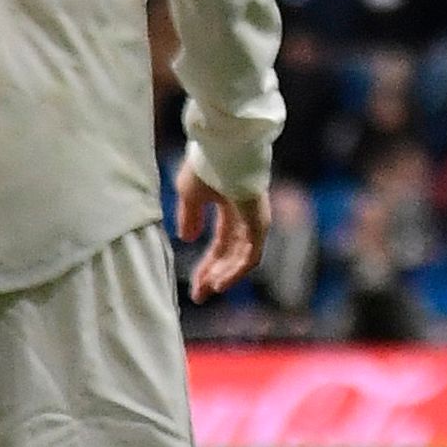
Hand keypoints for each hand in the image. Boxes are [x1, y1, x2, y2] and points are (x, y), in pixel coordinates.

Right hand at [175, 169, 265, 302]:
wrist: (223, 150)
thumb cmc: (206, 165)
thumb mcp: (190, 194)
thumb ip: (190, 216)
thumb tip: (187, 239)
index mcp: (230, 205)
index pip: (221, 243)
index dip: (207, 265)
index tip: (195, 286)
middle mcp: (245, 214)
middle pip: (231, 254)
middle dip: (214, 275)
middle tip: (199, 296)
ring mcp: (255, 219)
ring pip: (243, 257)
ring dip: (225, 276)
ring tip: (208, 290)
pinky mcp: (259, 222)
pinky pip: (252, 254)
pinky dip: (237, 271)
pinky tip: (220, 283)